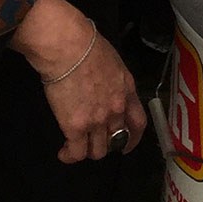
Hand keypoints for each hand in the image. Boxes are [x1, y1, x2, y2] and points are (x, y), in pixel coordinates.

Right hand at [11, 0, 147, 162]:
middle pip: (117, 140)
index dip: (133, 139)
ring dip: (88, 150)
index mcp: (127, 91)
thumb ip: (114, 82)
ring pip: (98, 151)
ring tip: (77, 146)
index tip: (127, 145)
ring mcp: (97, 120)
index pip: (138, 123)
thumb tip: (105, 87)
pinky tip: (64, 153)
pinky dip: (70, 156)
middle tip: (94, 141)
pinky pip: (76, 152)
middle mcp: (116, 110)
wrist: (68, 47)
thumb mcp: (113, 63)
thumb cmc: (87, 45)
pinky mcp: (76, 127)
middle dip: (106, 144)